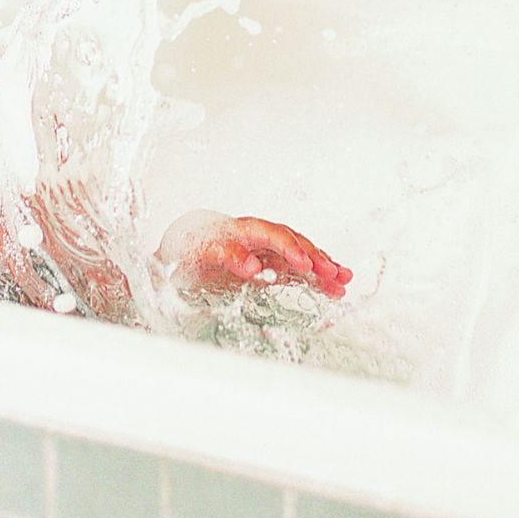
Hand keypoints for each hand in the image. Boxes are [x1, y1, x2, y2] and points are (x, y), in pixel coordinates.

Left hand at [160, 210, 350, 298]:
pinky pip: (294, 270)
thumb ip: (226, 256)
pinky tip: (331, 288)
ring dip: (322, 267)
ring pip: (299, 255)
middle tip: (335, 275)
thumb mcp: (199, 252)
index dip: (291, 249)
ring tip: (344, 281)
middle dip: (315, 258)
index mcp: (242, 230)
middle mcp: (258, 238)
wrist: (174, 257)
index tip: (306, 264)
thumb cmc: (185, 251)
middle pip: (293, 243)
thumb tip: (251, 265)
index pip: (273, 236)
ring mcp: (264, 251)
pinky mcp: (266, 267)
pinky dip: (314, 278)